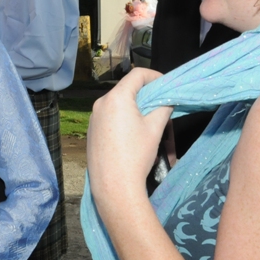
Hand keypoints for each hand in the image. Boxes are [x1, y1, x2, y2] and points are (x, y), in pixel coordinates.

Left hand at [87, 67, 172, 207]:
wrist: (113, 186)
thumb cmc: (136, 155)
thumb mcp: (155, 128)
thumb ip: (164, 107)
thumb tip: (167, 100)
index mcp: (116, 97)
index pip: (137, 74)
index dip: (155, 76)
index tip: (167, 86)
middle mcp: (101, 103)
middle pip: (128, 90)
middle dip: (148, 97)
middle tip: (164, 109)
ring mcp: (94, 118)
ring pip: (120, 105)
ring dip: (138, 111)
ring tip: (154, 127)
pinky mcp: (92, 131)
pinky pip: (111, 118)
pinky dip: (126, 120)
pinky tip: (137, 137)